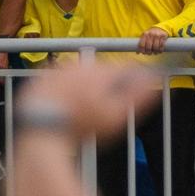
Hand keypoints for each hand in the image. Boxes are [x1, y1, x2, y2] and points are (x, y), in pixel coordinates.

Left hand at [19, 59, 163, 141]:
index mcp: (99, 71)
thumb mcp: (115, 116)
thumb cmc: (82, 126)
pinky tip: (64, 110)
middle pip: (101, 71)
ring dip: (83, 88)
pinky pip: (59, 82)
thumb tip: (153, 78)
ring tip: (80, 112)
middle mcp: (79, 64)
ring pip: (79, 76)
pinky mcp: (40, 79)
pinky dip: (63, 92)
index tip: (131, 95)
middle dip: (105, 86)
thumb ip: (138, 96)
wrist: (40, 131)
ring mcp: (57, 69)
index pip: (125, 68)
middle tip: (102, 110)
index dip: (131, 81)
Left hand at [137, 25, 169, 54]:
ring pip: (155, 47)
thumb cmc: (150, 34)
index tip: (143, 53)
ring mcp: (157, 35)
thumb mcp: (145, 36)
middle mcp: (151, 34)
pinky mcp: (163, 36)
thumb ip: (141, 43)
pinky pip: (161, 46)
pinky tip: (159, 51)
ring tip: (155, 53)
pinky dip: (160, 50)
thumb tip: (138, 53)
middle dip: (149, 52)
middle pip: (148, 47)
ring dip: (155, 52)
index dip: (142, 50)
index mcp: (145, 34)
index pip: (142, 45)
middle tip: (149, 53)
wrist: (159, 28)